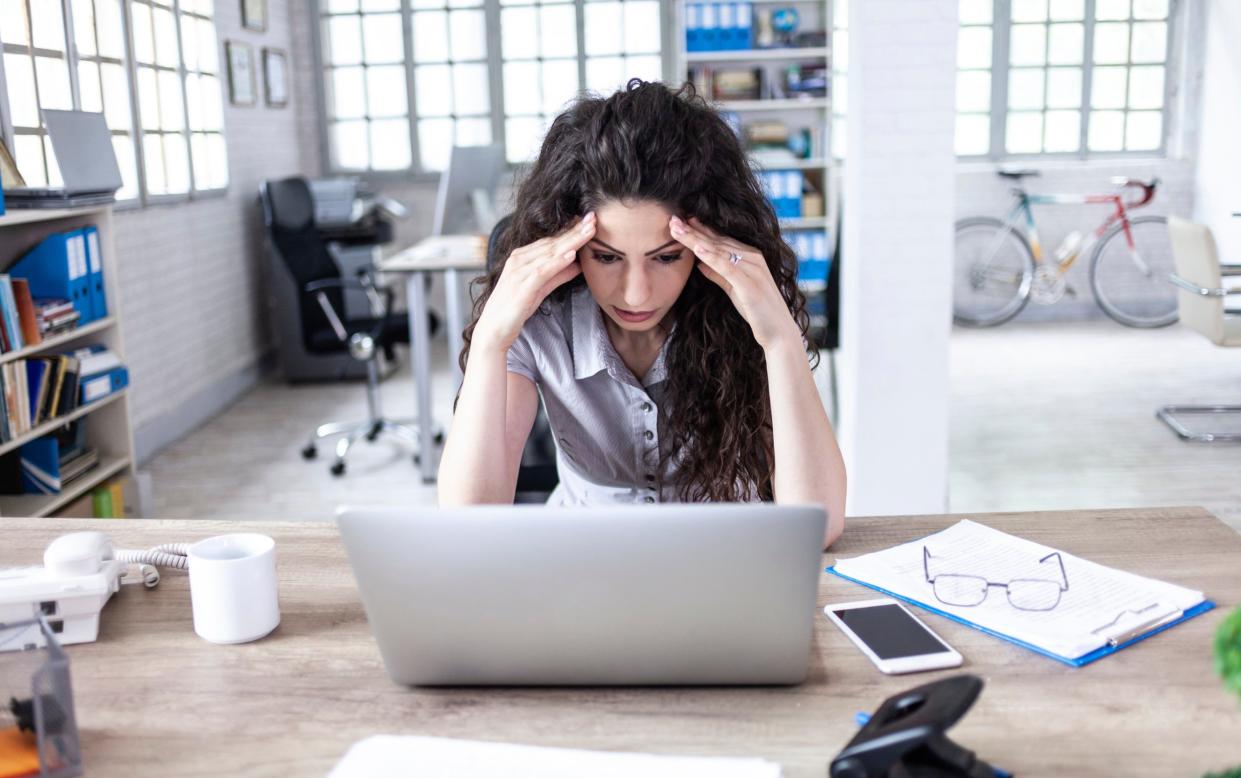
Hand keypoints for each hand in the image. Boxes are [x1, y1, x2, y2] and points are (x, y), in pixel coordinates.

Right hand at [474, 212, 594, 350]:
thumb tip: (577, 263)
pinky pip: (542, 271)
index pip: (550, 240)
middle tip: (594, 218)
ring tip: (589, 231)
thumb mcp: (541, 289)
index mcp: (521, 257)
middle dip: (575, 230)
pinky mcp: (522, 286)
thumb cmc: (514, 310)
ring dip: (571, 241)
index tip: (589, 221)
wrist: (494, 330)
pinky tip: (571, 254)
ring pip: (550, 252)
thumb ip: (558, 275)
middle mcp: (519, 260)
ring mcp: (519, 272)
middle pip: (552, 242)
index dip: (570, 230)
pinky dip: (557, 262)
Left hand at [669, 215, 799, 350]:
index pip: (719, 239)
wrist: (779, 332)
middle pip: (717, 240)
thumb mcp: (733, 289)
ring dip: (696, 238)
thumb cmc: (757, 311)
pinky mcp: (749, 284)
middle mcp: (752, 258)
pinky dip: (711, 257)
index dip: (699, 229)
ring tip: (677, 229)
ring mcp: (752, 269)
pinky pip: (727, 267)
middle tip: (672, 219)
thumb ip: (718, 274)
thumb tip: (700, 263)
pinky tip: (697, 249)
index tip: (679, 221)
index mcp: (749, 256)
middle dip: (693, 229)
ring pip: (718, 250)